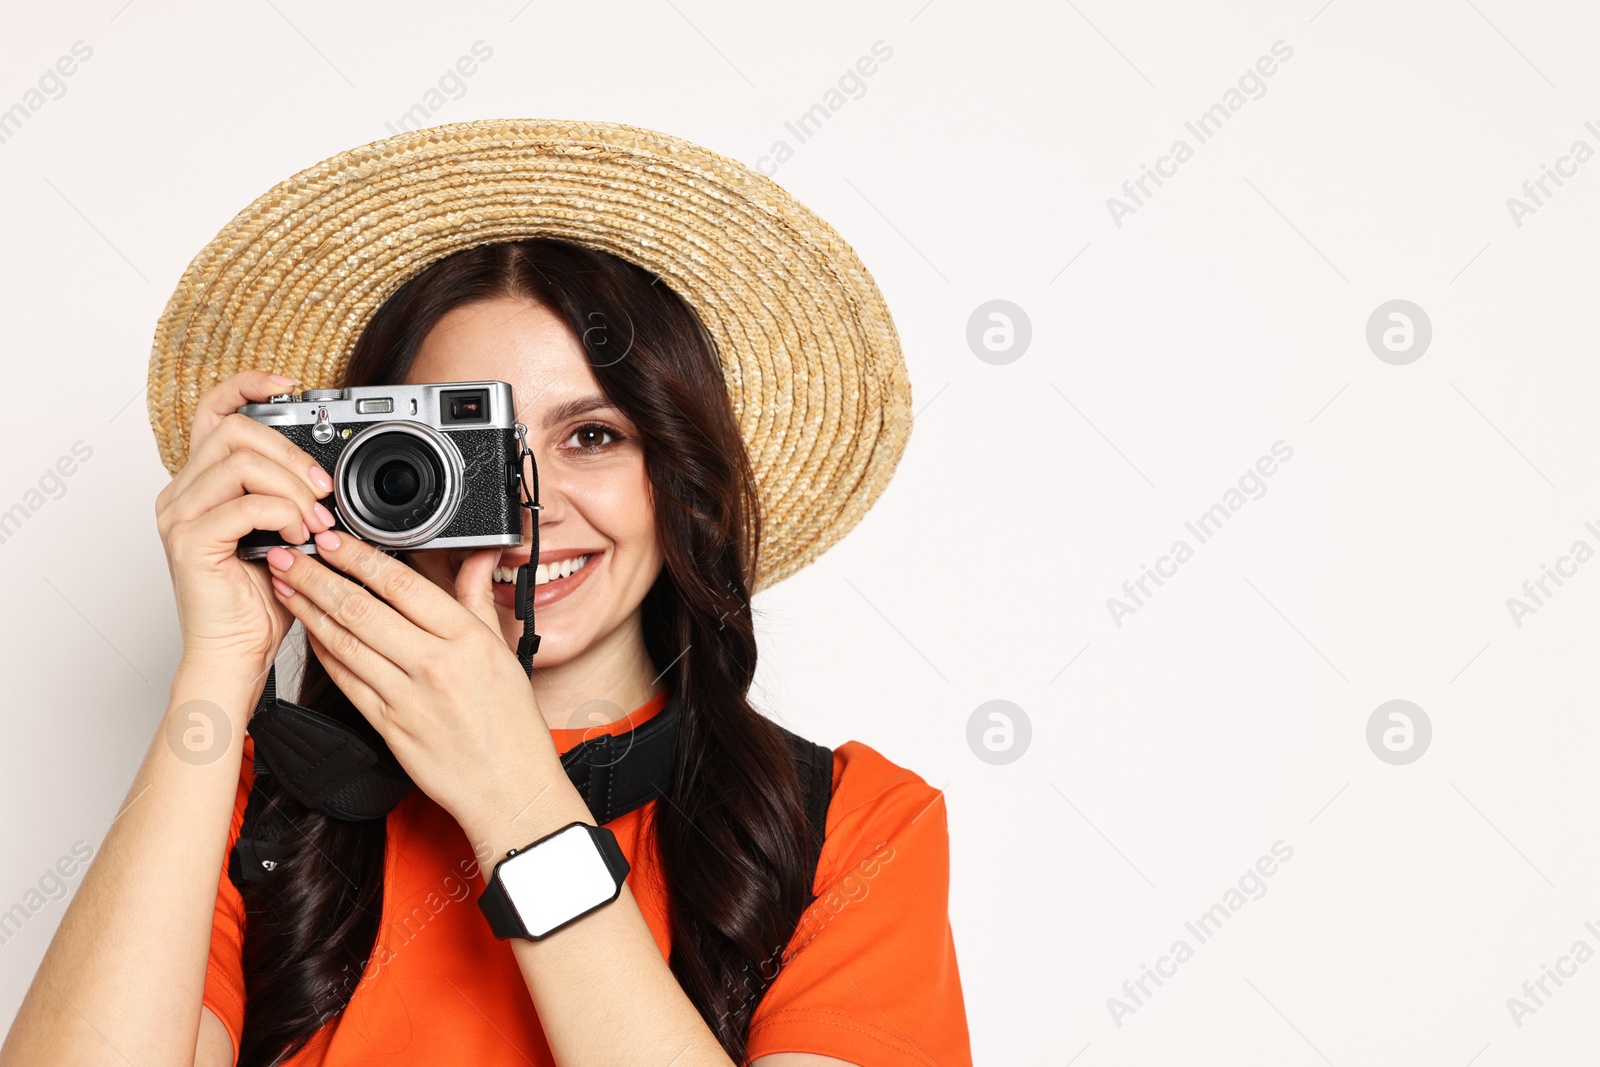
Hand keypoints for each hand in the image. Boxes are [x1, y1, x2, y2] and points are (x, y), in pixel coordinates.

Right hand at [154, 370, 335, 678]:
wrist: (236, 654)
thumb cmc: (261, 602)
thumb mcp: (285, 534)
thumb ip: (291, 496)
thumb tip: (327, 473)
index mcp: (201, 484)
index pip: (213, 412)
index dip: (248, 386)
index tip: (289, 384)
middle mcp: (182, 493)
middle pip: (235, 429)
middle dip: (291, 454)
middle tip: (323, 492)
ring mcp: (180, 515)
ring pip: (242, 461)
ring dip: (292, 487)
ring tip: (313, 523)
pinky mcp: (190, 541)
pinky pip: (244, 504)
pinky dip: (283, 515)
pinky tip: (298, 540)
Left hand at [262, 528, 563, 830]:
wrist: (509, 789)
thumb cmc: (512, 724)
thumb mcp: (504, 651)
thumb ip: (479, 599)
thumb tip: (480, 556)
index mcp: (467, 638)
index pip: (401, 583)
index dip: (359, 556)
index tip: (333, 539)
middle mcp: (435, 664)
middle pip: (362, 608)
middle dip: (318, 575)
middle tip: (291, 553)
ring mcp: (408, 697)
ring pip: (344, 642)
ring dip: (308, 609)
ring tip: (286, 585)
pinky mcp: (388, 726)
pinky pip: (346, 681)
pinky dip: (323, 652)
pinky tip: (309, 633)